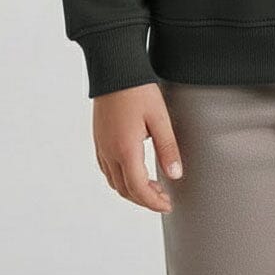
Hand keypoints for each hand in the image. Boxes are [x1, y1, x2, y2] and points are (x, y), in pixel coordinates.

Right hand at [92, 82, 183, 212]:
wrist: (114, 69)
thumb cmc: (138, 90)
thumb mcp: (159, 118)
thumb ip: (167, 148)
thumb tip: (175, 175)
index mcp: (125, 149)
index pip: (138, 189)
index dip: (153, 202)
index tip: (167, 205)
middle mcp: (109, 152)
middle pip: (124, 190)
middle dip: (144, 199)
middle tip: (163, 198)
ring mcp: (101, 146)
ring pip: (114, 182)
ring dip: (132, 190)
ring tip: (152, 186)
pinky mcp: (98, 139)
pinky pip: (106, 169)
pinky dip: (120, 179)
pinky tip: (134, 171)